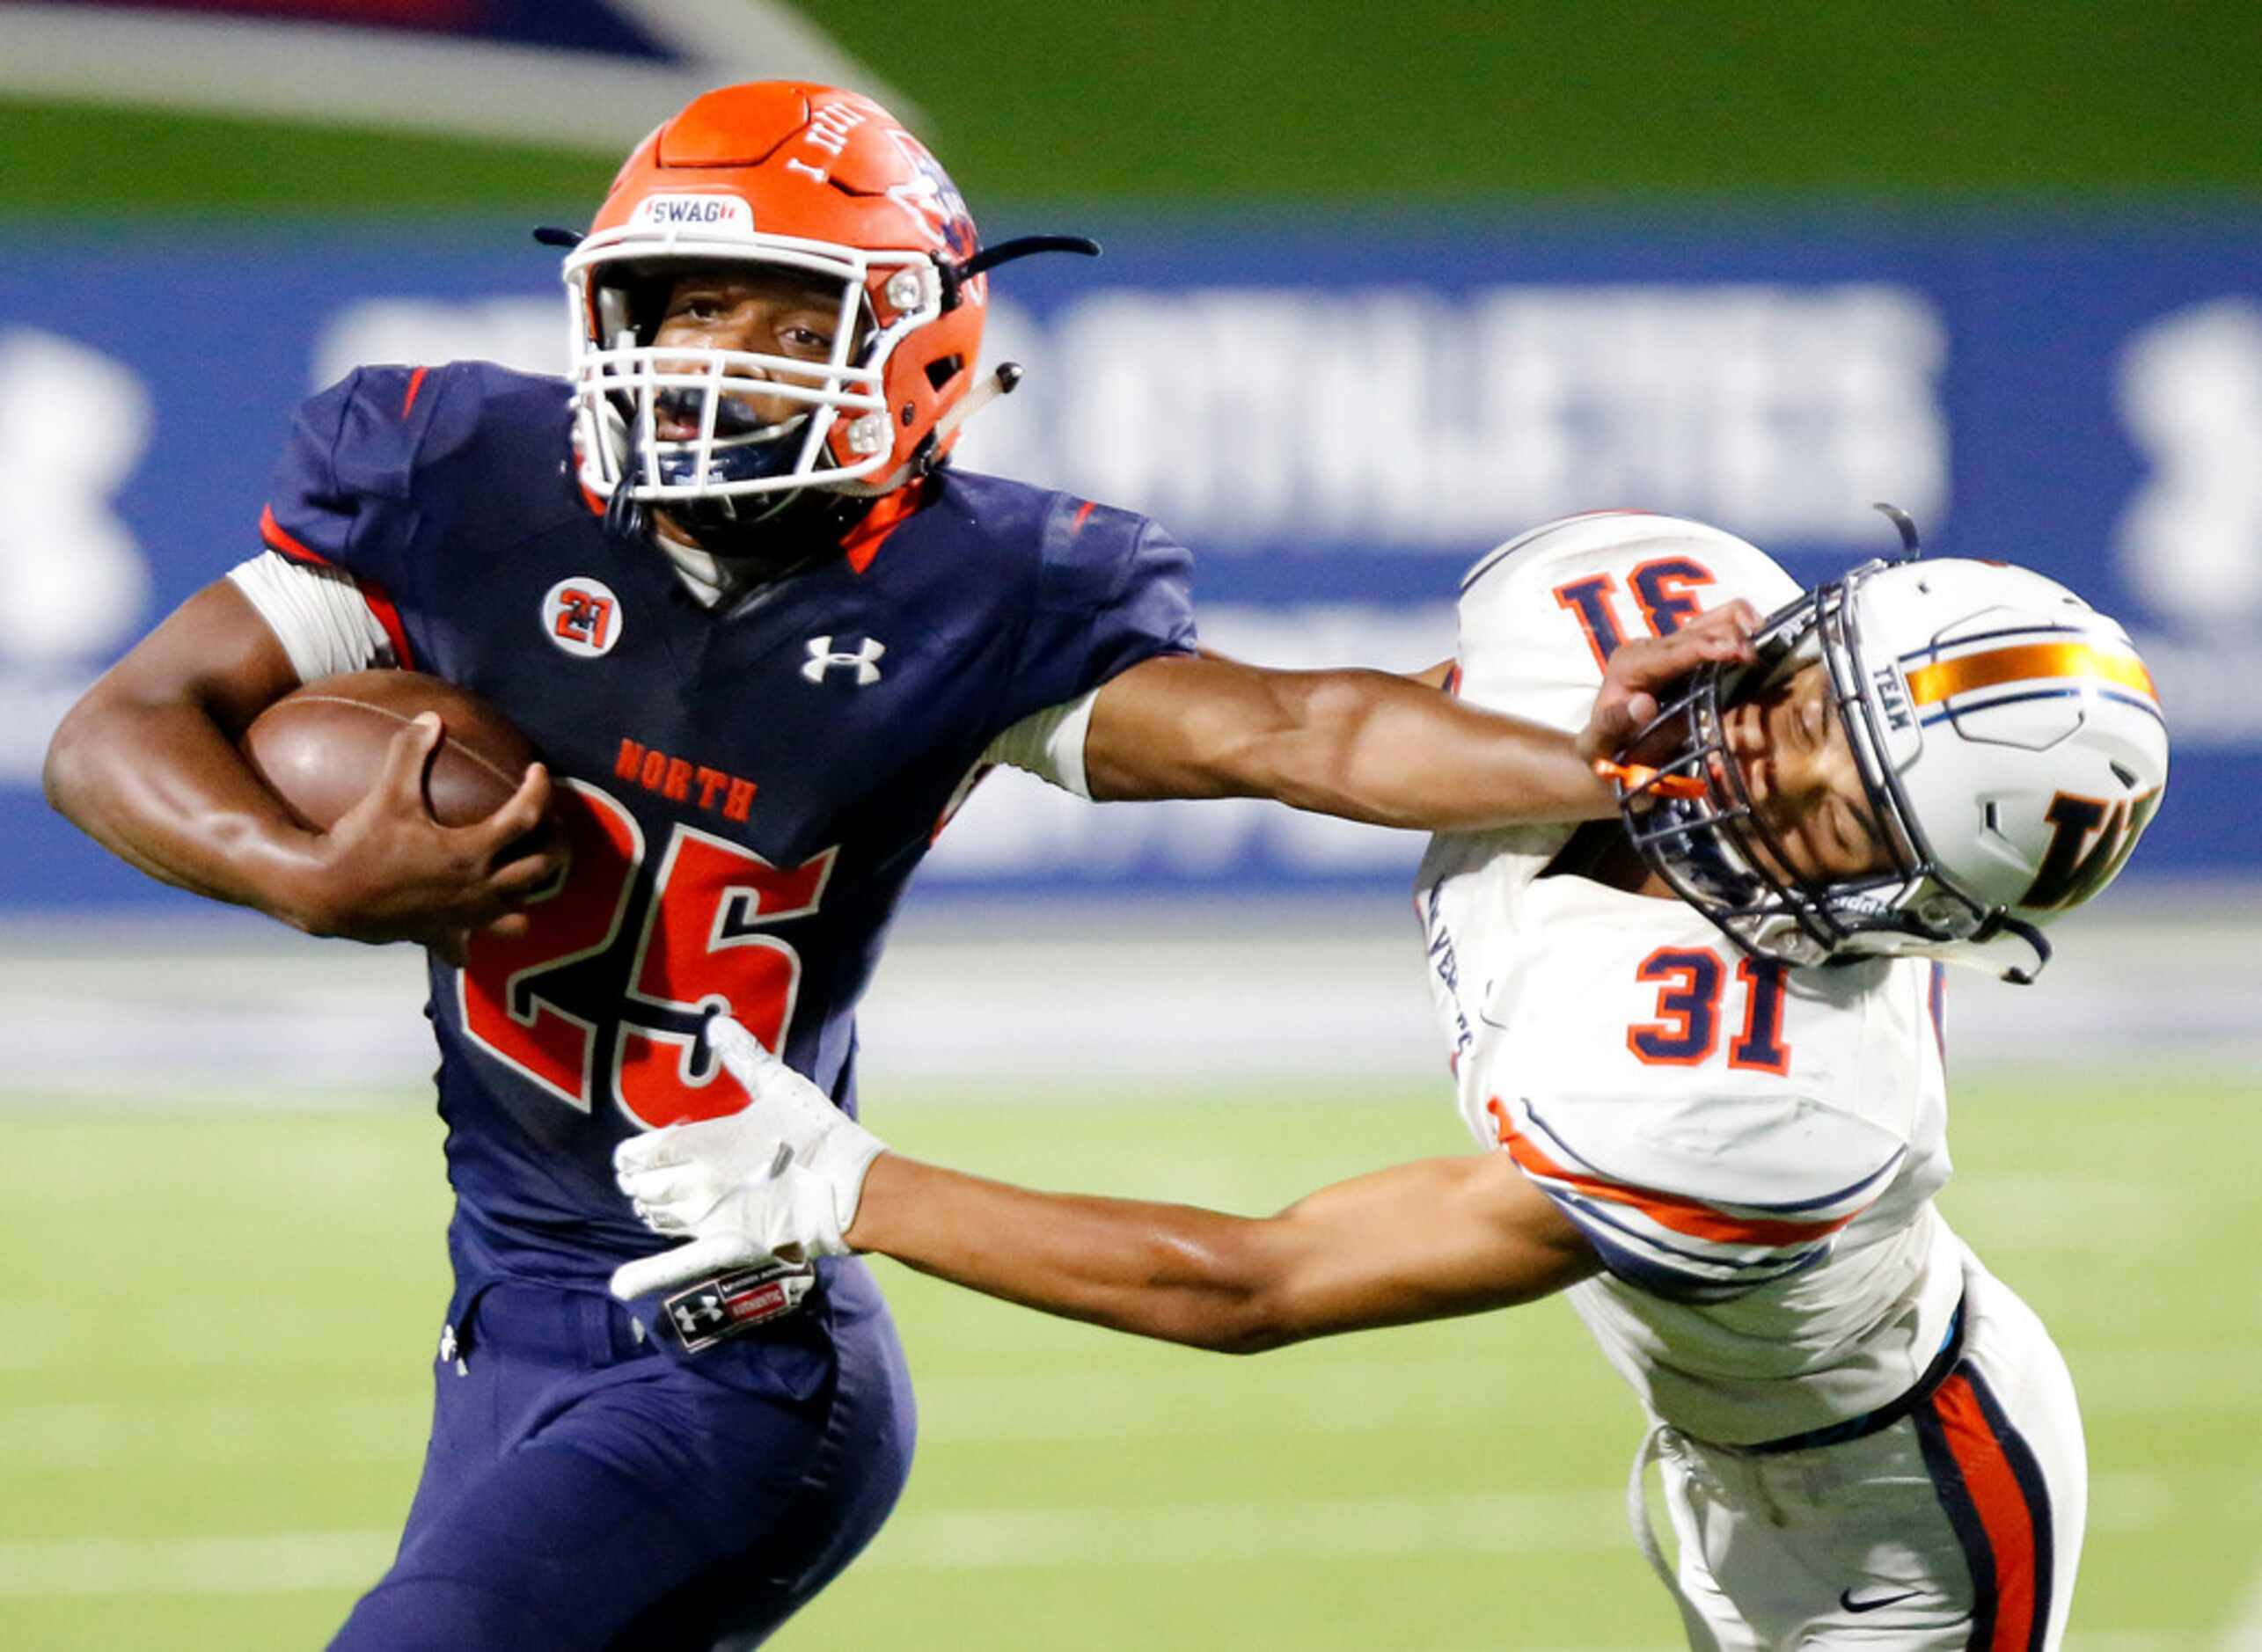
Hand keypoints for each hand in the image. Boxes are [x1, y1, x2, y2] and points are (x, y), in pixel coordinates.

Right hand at [301, 714, 559, 965]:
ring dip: (525, 896)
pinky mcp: (440, 937)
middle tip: (551, 826)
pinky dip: (475, 938)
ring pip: (518, 917)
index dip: (538, 790)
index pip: (525, 817)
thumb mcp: (387, 795)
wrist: (327, 895)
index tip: (538, 771)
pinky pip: (468, 948)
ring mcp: (463, 919)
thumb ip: (410, 753)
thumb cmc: (359, 844)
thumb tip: (431, 717)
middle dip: (555, 846)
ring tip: (522, 874)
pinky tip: (470, 924)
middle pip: (540, 870)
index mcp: (471, 852)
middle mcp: (478, 890)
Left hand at [608, 1016, 888, 1300]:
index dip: (631, 1155)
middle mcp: (694, 1185)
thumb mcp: (779, 1086)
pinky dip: (647, 1270)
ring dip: (649, 1207)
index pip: (641, 1154)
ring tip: (653, 1200)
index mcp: (699, 1145)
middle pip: (642, 1187)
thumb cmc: (815, 1133)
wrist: (849, 1188)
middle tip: (641, 1176)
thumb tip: (717, 1024)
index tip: (632, 1154)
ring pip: (656, 1218)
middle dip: (638, 1181)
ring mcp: (708, 1219)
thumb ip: (743, 1057)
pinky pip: (675, 1259)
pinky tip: (621, 1286)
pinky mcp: (726, 1246)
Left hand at [1577, 601, 1757, 767]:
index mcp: (1630, 665)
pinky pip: (1719, 630)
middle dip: (1731, 638)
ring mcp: (1671, 648)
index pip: (1674, 651)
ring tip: (1764, 642)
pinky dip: (1742, 630)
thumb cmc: (1606, 747)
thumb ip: (1616, 724)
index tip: (1738, 652)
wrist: (1608, 746)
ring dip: (1740, 624)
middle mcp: (1650, 648)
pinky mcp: (1687, 653)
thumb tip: (1642, 703)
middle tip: (1757, 660)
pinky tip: (1761, 642)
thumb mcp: (1601, 742)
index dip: (1707, 648)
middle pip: (1699, 629)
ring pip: (1712, 618)